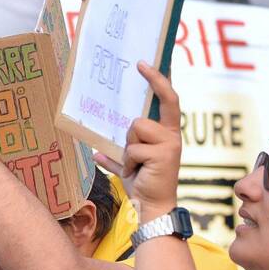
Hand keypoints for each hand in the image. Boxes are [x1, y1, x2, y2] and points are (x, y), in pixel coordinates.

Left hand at [94, 61, 182, 220]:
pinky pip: (133, 149)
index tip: (142, 63)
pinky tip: (138, 173)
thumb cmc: (143, 183)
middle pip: (140, 118)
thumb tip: (96, 152)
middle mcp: (172, 134)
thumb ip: (115, 156)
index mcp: (167, 131)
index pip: (167, 98)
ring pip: (134, 131)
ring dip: (128, 151)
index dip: (156, 79)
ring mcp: (170, 143)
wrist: (152, 205)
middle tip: (134, 155)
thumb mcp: (127, 165)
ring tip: (137, 166)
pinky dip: (129, 163)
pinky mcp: (165, 154)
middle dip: (130, 136)